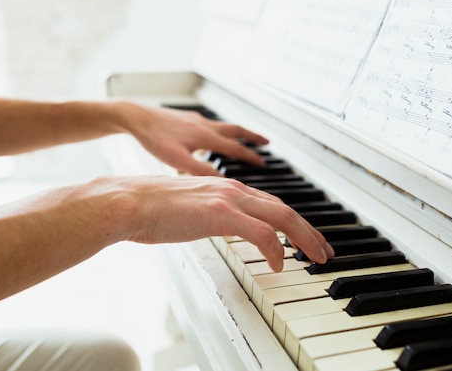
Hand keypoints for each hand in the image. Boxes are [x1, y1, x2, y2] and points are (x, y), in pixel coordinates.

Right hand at [112, 175, 333, 270]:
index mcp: (226, 187)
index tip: (305, 236)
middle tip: (323, 249)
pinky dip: (276, 249)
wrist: (128, 201)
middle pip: (285, 209)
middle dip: (309, 231)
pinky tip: (279, 264)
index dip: (293, 221)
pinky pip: (262, 233)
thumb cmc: (151, 208)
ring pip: (282, 217)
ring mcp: (228, 199)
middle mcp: (233, 189)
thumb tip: (219, 227)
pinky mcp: (220, 213)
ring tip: (315, 257)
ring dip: (303, 238)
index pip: (271, 204)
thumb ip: (210, 214)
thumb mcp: (190, 208)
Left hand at [120, 103, 268, 175]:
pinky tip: (209, 136)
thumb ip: (201, 171)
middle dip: (252, 137)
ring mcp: (195, 120)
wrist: (134, 117)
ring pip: (223, 125)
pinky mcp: (185, 119)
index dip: (251, 157)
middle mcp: (204, 126)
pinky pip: (209, 124)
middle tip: (266, 142)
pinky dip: (217, 130)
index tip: (263, 164)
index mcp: (206, 137)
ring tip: (242, 138)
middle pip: (236, 130)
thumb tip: (222, 182)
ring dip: (237, 132)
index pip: (236, 148)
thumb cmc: (153, 138)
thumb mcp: (177, 160)